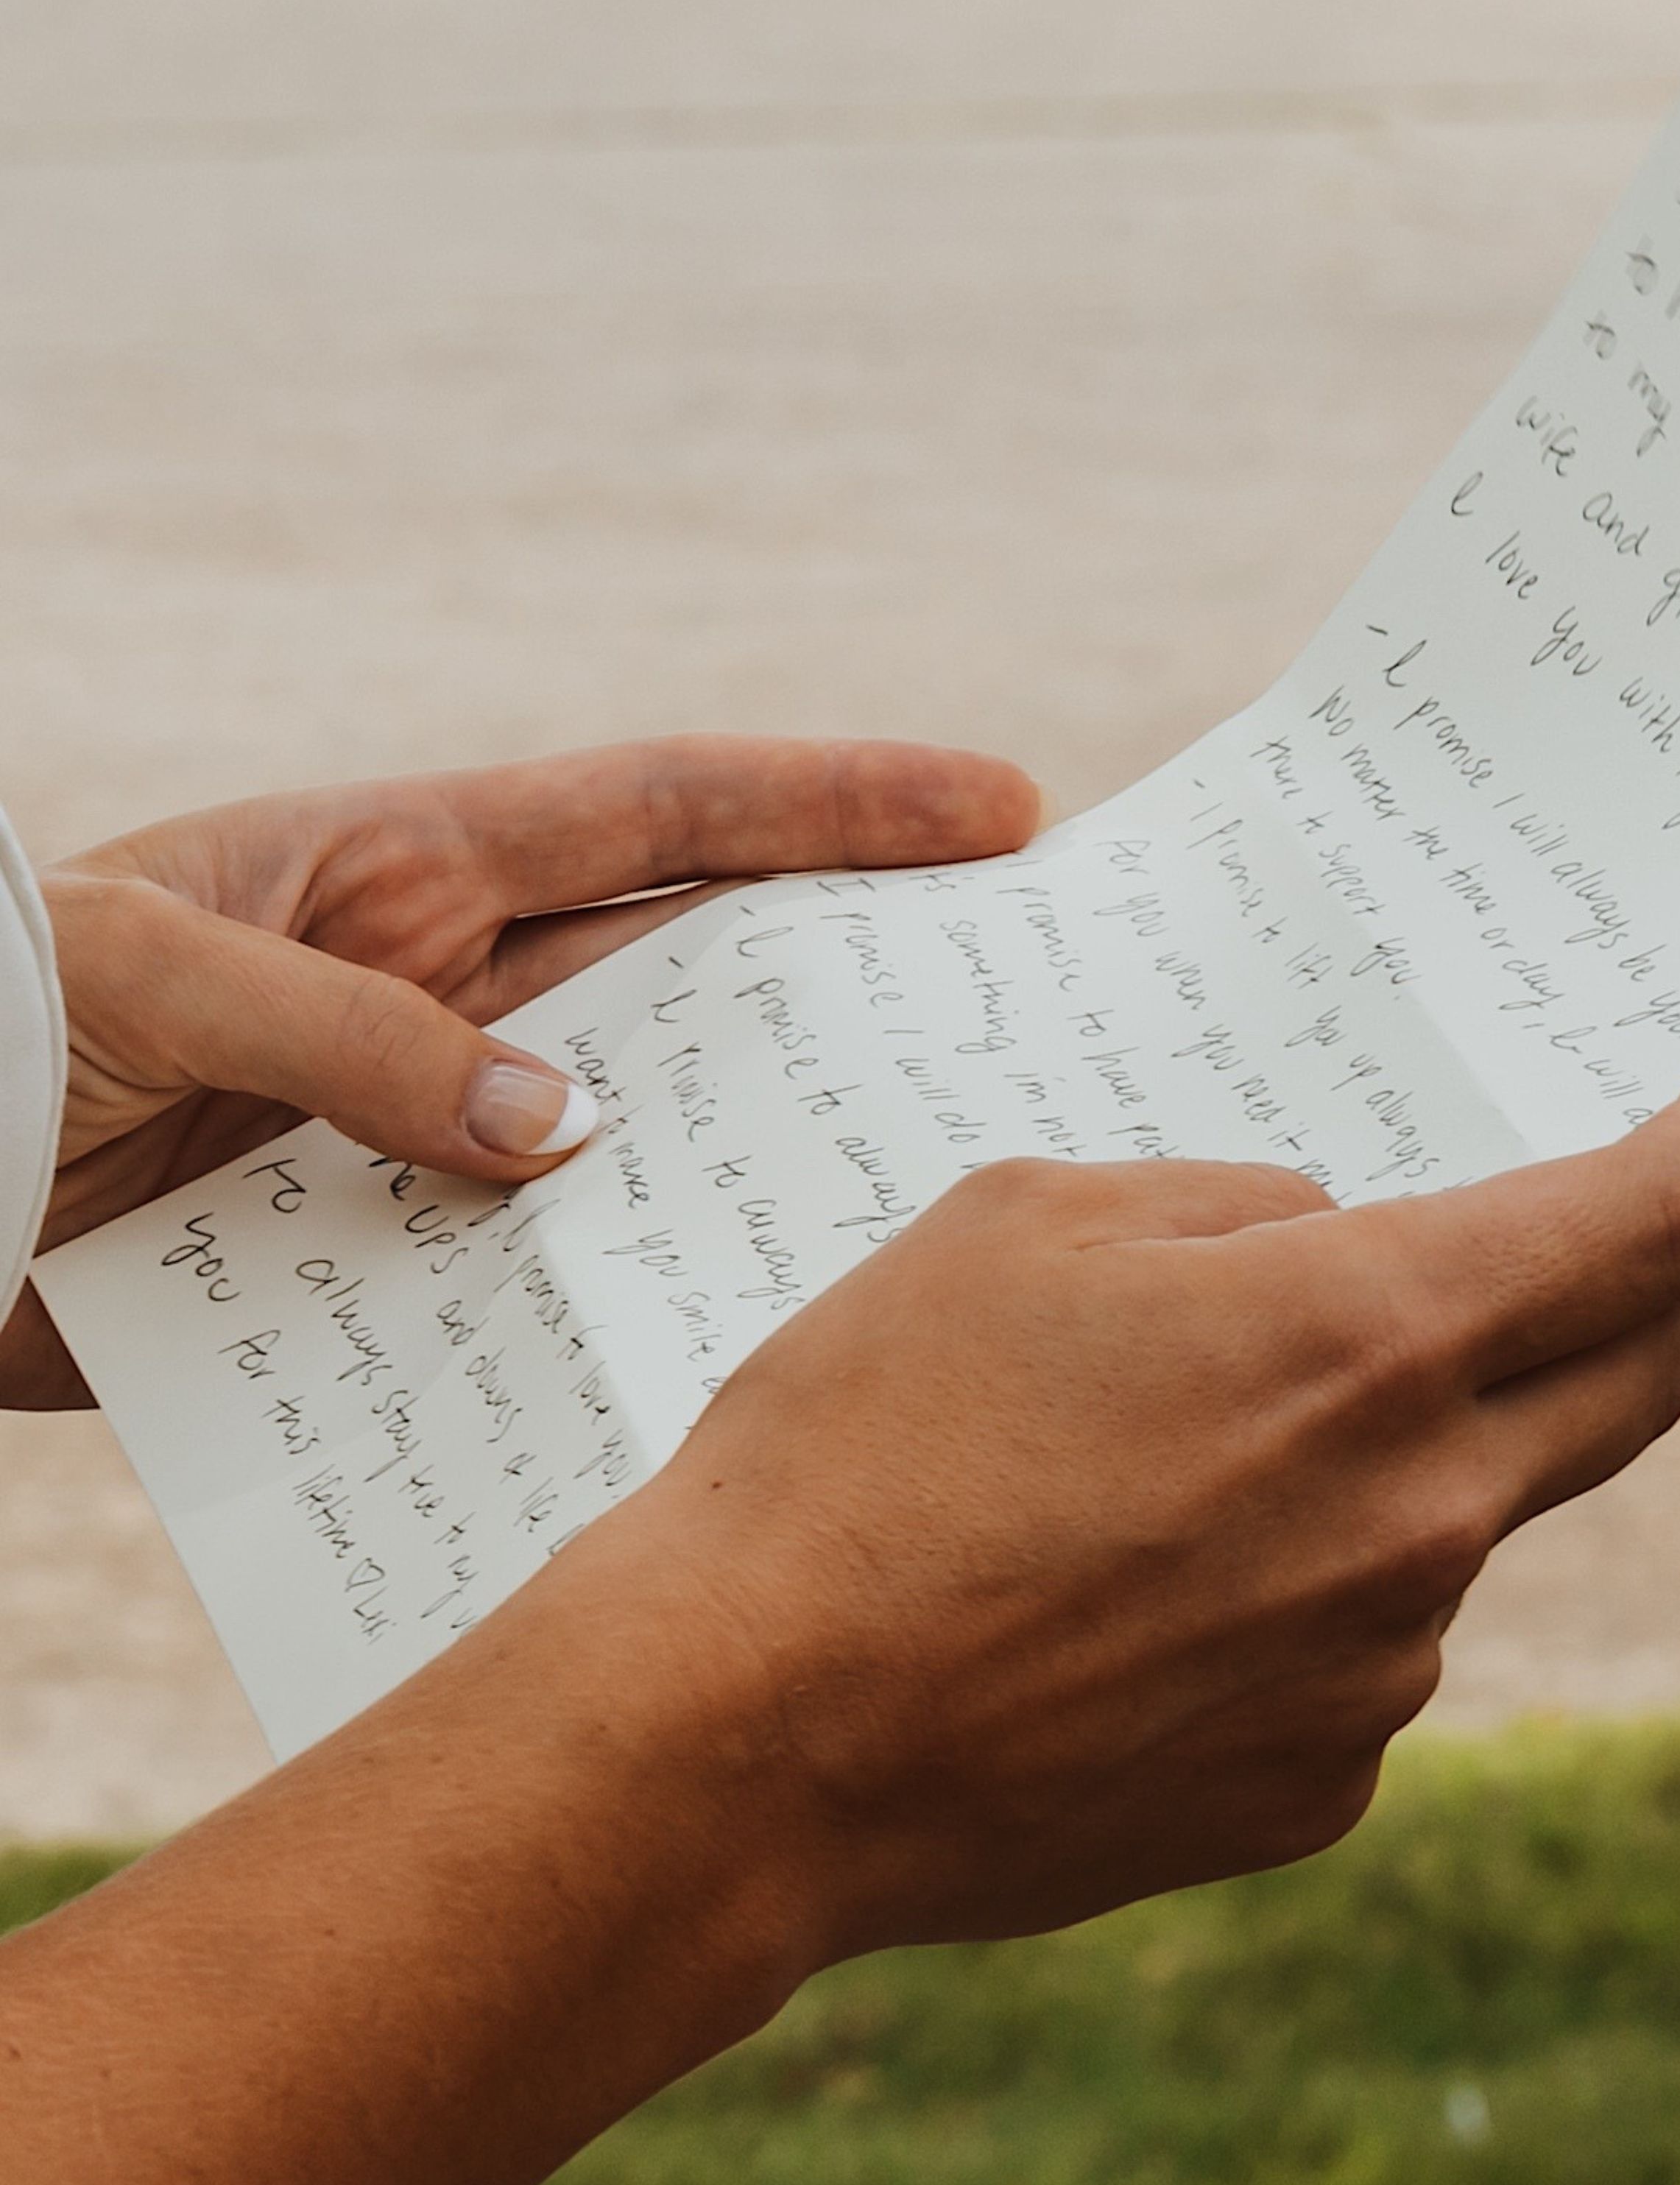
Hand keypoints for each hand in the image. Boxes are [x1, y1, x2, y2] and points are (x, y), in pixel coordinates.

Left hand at [2, 737, 1040, 1407]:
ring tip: (900, 1216)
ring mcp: (414, 1138)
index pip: (669, 814)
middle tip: (1018, 1018)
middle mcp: (444, 1000)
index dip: (842, 804)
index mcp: (409, 873)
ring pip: (625, 1156)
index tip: (1003, 808)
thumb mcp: (156, 972)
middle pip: (691, 986)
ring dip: (733, 1182)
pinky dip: (586, 1337)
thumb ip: (357, 1039)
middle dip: (849, 993)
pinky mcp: (361, 1270)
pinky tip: (694, 1379)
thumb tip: (565, 1134)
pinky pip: (510, 1301)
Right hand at [536, 1048, 1679, 1957]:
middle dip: (1661, 1290)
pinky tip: (1140, 1595)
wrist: (738, 1739)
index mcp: (1371, 1333)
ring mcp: (1386, 1667)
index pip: (1651, 1223)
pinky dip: (1309, 1593)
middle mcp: (1425, 1507)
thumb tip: (1335, 1239)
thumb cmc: (862, 1443)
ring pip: (1470, 1515)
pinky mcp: (1318, 1787)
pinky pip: (1367, 1650)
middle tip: (1611, 1240)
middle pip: (1645, 1376)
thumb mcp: (1036, 1218)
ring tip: (1186, 1459)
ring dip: (1407, 1455)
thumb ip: (1240, 1210)